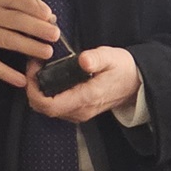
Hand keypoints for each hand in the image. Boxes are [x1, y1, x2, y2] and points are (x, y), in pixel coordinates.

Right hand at [0, 0, 57, 85]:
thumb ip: (13, 4)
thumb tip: (44, 14)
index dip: (34, 7)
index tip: (49, 14)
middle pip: (16, 20)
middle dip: (38, 28)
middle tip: (55, 34)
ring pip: (8, 41)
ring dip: (29, 47)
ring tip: (46, 52)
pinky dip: (7, 73)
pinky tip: (22, 80)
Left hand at [24, 46, 140, 123]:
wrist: (138, 83)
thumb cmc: (123, 69)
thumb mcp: (111, 57)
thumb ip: (96, 59)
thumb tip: (83, 60)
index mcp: (85, 98)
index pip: (49, 105)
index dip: (33, 90)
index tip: (33, 70)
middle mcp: (80, 110)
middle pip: (43, 109)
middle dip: (32, 88)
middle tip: (33, 66)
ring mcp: (79, 112)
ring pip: (47, 109)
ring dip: (38, 91)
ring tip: (39, 68)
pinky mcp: (79, 110)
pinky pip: (56, 107)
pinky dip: (47, 94)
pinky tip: (49, 77)